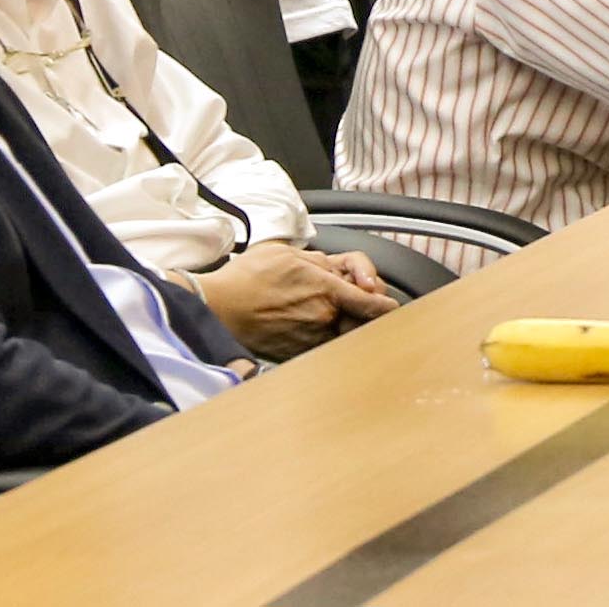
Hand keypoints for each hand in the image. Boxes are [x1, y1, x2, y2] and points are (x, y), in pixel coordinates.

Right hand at [189, 241, 397, 360]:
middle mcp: (324, 319)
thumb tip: (345, 273)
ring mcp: (311, 339)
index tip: (392, 306)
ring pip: (344, 336)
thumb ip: (325, 263)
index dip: (387, 306)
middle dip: (366, 314)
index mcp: (327, 291)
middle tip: (360, 305)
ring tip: (328, 314)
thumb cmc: (248, 277)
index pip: (375, 305)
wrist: (216, 307)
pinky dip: (325, 339)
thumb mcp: (291, 254)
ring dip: (345, 327)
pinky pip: (322, 348)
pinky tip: (311, 329)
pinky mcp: (297, 354)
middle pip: (364, 323)